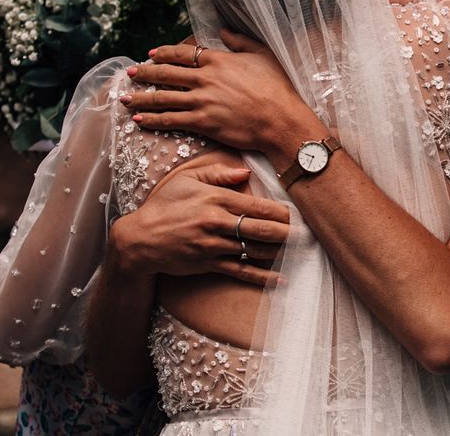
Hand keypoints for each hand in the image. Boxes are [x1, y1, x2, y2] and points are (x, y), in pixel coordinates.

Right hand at [108, 162, 288, 286]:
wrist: (139, 239)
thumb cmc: (164, 204)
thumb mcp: (187, 180)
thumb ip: (218, 174)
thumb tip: (246, 172)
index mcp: (215, 199)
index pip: (257, 205)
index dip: (281, 211)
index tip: (299, 212)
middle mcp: (217, 223)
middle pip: (262, 229)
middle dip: (288, 232)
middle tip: (309, 233)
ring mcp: (214, 246)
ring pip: (255, 250)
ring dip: (280, 251)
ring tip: (301, 250)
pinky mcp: (209, 264)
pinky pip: (241, 272)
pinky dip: (262, 277)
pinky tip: (280, 278)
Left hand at [121, 29, 319, 152]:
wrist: (281, 119)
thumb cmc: (277, 87)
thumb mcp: (263, 55)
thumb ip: (240, 41)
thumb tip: (223, 30)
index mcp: (218, 60)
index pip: (183, 53)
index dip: (164, 53)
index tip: (152, 54)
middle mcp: (205, 79)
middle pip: (167, 74)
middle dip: (146, 73)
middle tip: (131, 73)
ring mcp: (202, 101)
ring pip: (163, 98)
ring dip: (142, 97)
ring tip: (125, 98)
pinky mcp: (203, 123)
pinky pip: (171, 119)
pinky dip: (153, 119)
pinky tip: (139, 119)